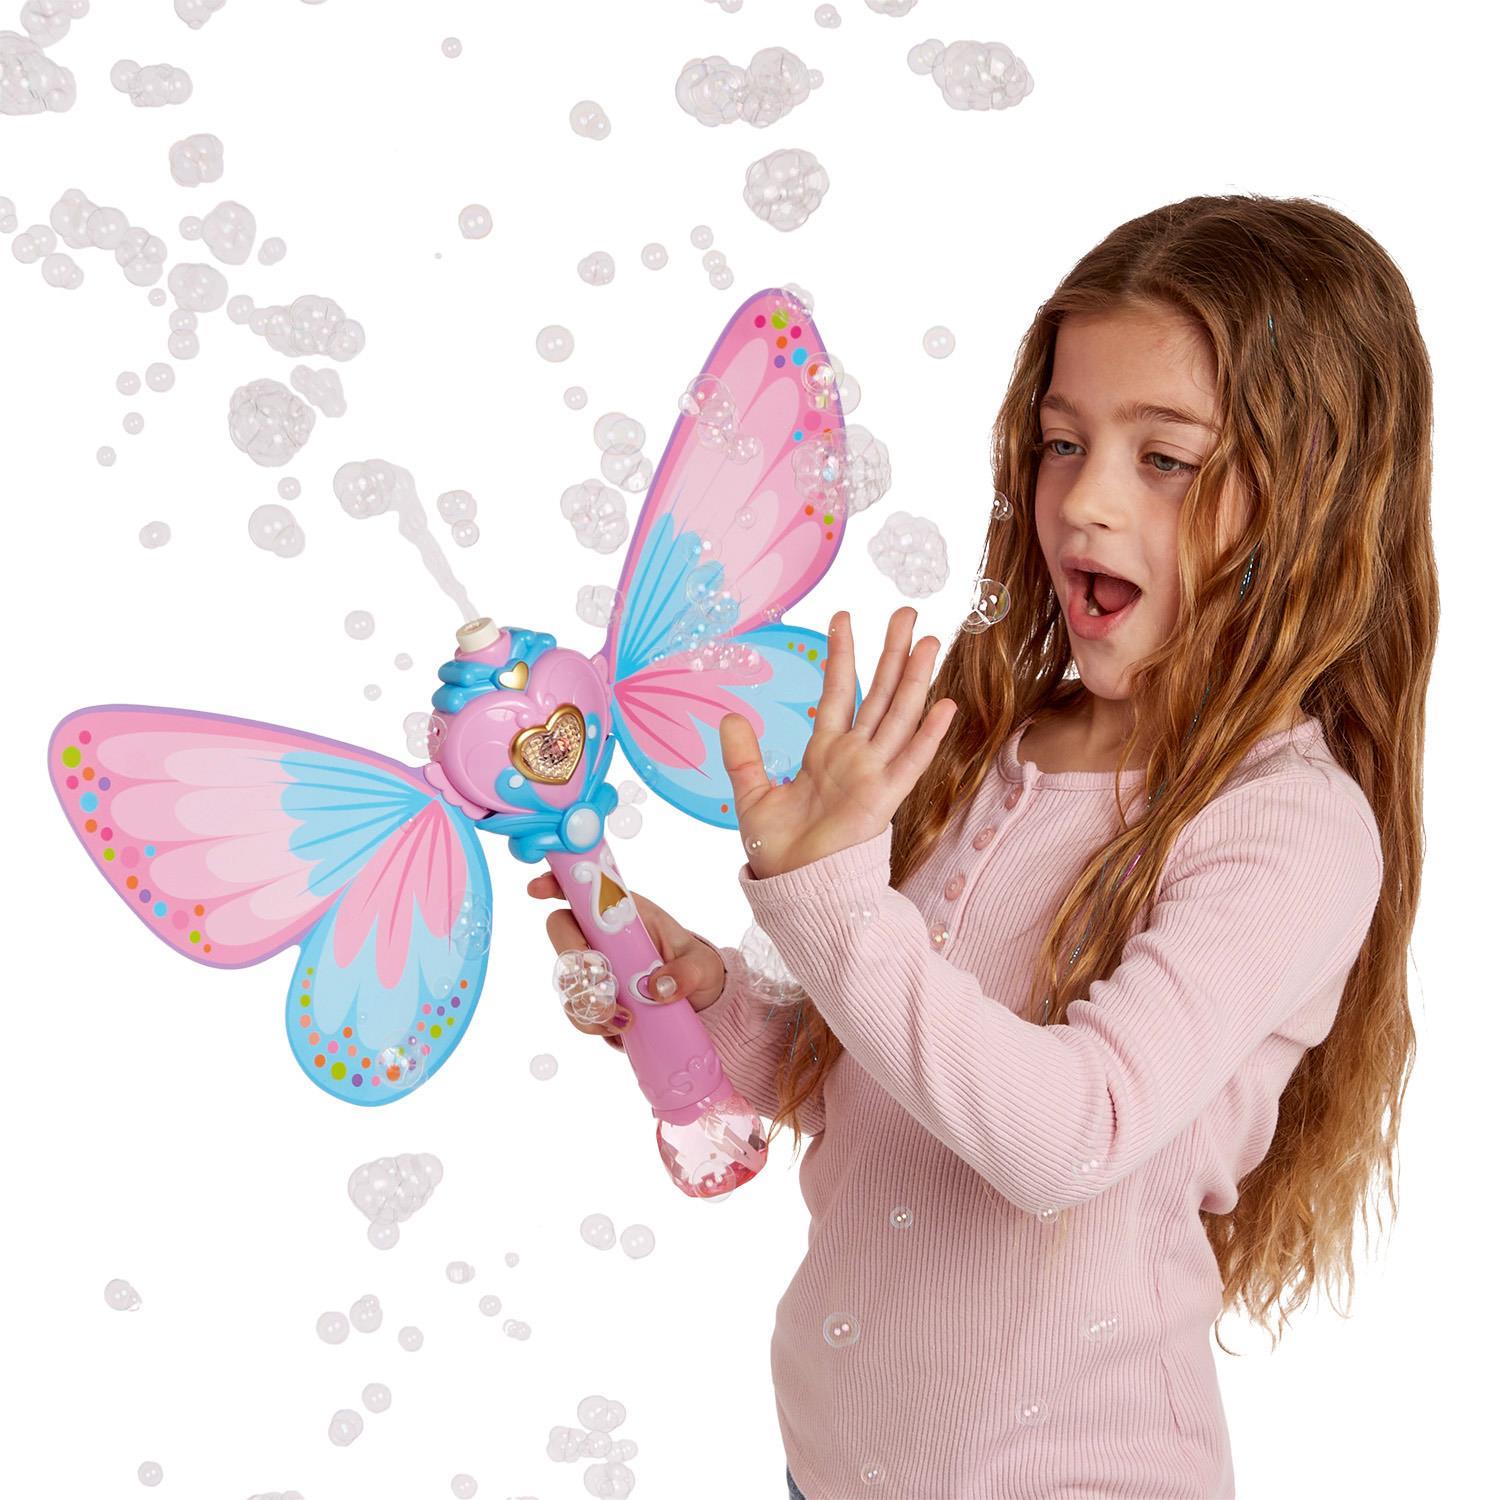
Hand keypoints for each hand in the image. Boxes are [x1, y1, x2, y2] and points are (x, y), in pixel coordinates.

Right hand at [525, 872, 727, 1050]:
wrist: (703, 1009)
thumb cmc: (699, 971)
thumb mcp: (702, 967)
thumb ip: (686, 973)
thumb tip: (656, 988)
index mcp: (625, 914)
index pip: (584, 891)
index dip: (556, 884)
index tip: (538, 890)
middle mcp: (602, 939)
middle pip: (562, 934)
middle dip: (575, 959)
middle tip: (603, 982)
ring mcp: (596, 971)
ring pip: (566, 980)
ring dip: (587, 1002)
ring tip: (623, 1020)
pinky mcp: (596, 1002)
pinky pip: (578, 1012)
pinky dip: (593, 1024)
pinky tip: (622, 1031)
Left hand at [720, 606, 956, 878]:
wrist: (794, 887)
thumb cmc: (780, 849)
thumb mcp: (753, 795)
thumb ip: (743, 757)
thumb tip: (729, 717)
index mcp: (825, 753)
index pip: (838, 692)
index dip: (841, 655)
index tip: (844, 616)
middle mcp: (855, 757)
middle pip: (879, 693)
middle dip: (892, 653)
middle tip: (907, 612)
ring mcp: (873, 774)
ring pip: (900, 716)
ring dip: (915, 679)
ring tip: (930, 640)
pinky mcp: (884, 799)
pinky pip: (911, 762)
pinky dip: (928, 735)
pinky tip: (945, 706)